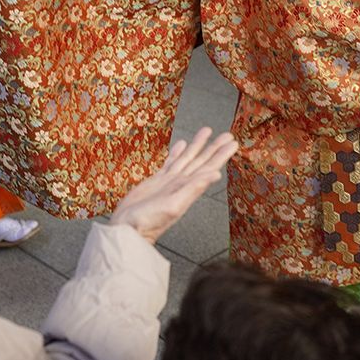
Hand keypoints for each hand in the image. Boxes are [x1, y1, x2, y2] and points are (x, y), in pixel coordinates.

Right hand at [109, 127, 238, 242]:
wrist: (128, 228)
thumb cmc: (148, 222)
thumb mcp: (173, 206)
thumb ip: (193, 189)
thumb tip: (215, 175)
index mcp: (188, 188)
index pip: (209, 168)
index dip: (221, 155)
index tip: (232, 143)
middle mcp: (181, 183)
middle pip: (201, 161)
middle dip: (214, 147)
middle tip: (227, 135)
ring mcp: (169, 181)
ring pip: (187, 158)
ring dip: (197, 145)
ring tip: (206, 131)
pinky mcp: (157, 181)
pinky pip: (170, 162)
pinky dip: (177, 153)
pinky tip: (181, 144)